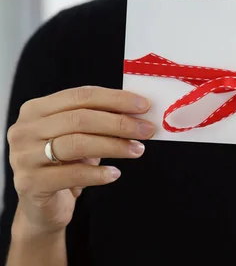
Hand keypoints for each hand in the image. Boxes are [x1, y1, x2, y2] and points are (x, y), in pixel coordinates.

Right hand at [8, 86, 154, 236]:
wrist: (42, 206)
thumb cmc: (64, 164)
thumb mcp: (79, 136)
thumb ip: (100, 119)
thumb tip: (139, 111)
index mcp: (36, 109)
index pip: (81, 96)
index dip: (115, 99)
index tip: (144, 106)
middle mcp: (25, 129)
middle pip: (80, 118)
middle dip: (119, 123)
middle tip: (147, 130)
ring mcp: (24, 156)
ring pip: (77, 144)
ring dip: (114, 145)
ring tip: (137, 150)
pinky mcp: (30, 183)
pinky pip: (71, 174)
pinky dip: (98, 173)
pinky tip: (115, 174)